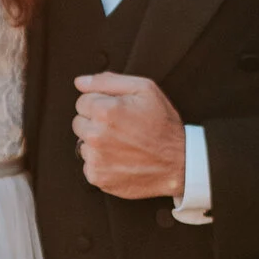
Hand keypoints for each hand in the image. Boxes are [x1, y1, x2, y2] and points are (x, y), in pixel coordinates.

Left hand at [72, 72, 184, 199]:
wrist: (178, 163)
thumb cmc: (163, 124)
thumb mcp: (144, 89)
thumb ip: (108, 81)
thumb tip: (80, 82)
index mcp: (104, 111)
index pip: (82, 101)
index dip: (101, 103)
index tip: (118, 111)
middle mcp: (96, 135)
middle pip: (79, 122)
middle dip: (95, 122)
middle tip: (121, 127)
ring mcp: (96, 159)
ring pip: (83, 144)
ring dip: (97, 143)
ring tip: (123, 144)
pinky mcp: (98, 177)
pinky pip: (88, 164)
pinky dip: (101, 162)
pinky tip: (121, 159)